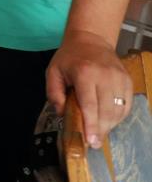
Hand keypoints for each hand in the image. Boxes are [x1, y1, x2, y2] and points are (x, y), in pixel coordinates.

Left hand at [46, 30, 131, 147]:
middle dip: (100, 130)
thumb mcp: (53, 72)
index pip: (89, 105)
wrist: (91, 39)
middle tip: (93, 142)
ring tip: (99, 132)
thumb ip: (53, 93)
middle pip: (106, 111)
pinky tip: (108, 120)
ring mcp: (119, 78)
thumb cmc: (69, 57)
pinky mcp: (128, 81)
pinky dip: (118, 116)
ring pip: (118, 110)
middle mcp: (105, 76)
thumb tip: (62, 114)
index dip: (91, 125)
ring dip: (109, 125)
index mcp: (85, 73)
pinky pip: (126, 105)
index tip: (90, 141)